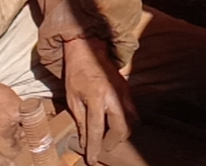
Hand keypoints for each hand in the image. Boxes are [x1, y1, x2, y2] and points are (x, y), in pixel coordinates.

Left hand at [63, 39, 137, 163]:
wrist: (89, 49)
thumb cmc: (76, 73)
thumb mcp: (72, 98)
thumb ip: (79, 120)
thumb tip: (83, 140)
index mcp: (96, 98)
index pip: (96, 130)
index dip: (95, 148)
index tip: (93, 159)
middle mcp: (113, 97)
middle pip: (121, 129)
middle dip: (112, 142)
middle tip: (103, 146)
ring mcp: (123, 93)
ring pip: (131, 122)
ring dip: (122, 133)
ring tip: (110, 135)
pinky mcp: (128, 90)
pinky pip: (133, 112)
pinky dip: (127, 122)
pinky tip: (117, 123)